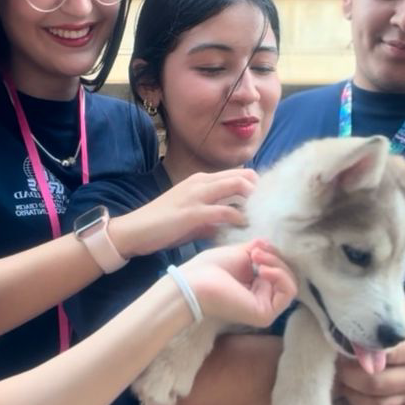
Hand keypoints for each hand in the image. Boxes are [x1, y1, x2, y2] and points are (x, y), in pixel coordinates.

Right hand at [110, 169, 257, 257]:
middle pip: (244, 175)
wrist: (134, 230)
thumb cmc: (161, 226)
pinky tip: (246, 228)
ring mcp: (197, 195)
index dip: (256, 187)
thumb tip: (231, 225)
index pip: (239, 174)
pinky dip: (240, 219)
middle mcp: (201, 182)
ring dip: (254, 202)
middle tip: (270, 211)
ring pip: (238, 185)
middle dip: (261, 191)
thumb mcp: (191, 218)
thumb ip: (212, 218)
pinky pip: (226, 211)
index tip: (266, 204)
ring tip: (263, 218)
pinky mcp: (194, 212)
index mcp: (201, 180)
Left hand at [180, 240, 295, 327]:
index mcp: (255, 287)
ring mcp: (265, 309)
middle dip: (275, 258)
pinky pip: (288, 292)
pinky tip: (262, 270)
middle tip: (256, 251)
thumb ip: (258, 250)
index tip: (258, 245)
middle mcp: (262, 299)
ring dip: (277, 265)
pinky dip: (280, 276)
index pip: (279, 270)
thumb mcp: (241, 253)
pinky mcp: (265, 314)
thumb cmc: (211, 268)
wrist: (196, 282)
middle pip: (286, 276)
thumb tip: (268, 243)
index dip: (274, 255)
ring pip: (290, 283)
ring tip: (257, 259)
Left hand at [334, 303, 404, 404]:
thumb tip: (365, 311)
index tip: (342, 341)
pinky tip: (355, 394)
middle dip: (346, 373)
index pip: (382, 353)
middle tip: (336, 361)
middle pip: (373, 382)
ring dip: (352, 394)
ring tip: (341, 379)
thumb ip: (398, 314)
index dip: (356, 350)